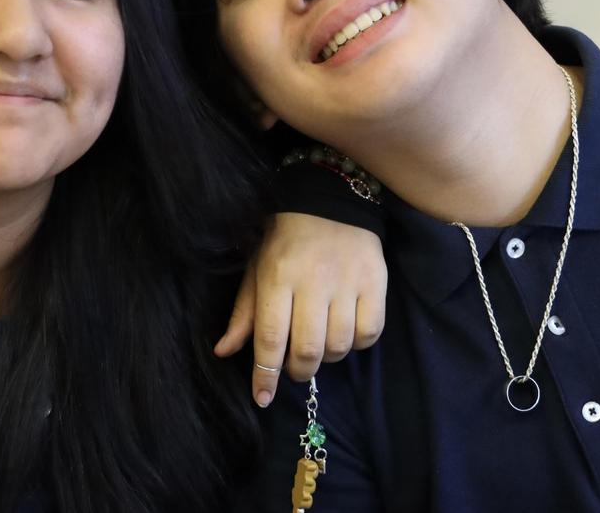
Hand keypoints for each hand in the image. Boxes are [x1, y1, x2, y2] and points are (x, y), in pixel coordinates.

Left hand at [215, 213, 386, 406]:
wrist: (329, 201)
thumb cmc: (285, 240)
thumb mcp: (257, 270)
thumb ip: (244, 313)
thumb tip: (224, 351)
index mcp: (277, 277)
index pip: (270, 338)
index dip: (265, 374)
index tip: (263, 398)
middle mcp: (313, 281)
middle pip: (308, 349)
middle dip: (298, 371)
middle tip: (295, 367)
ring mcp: (347, 282)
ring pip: (339, 345)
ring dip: (326, 358)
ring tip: (319, 347)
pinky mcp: (376, 281)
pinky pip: (369, 332)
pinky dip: (357, 344)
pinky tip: (346, 334)